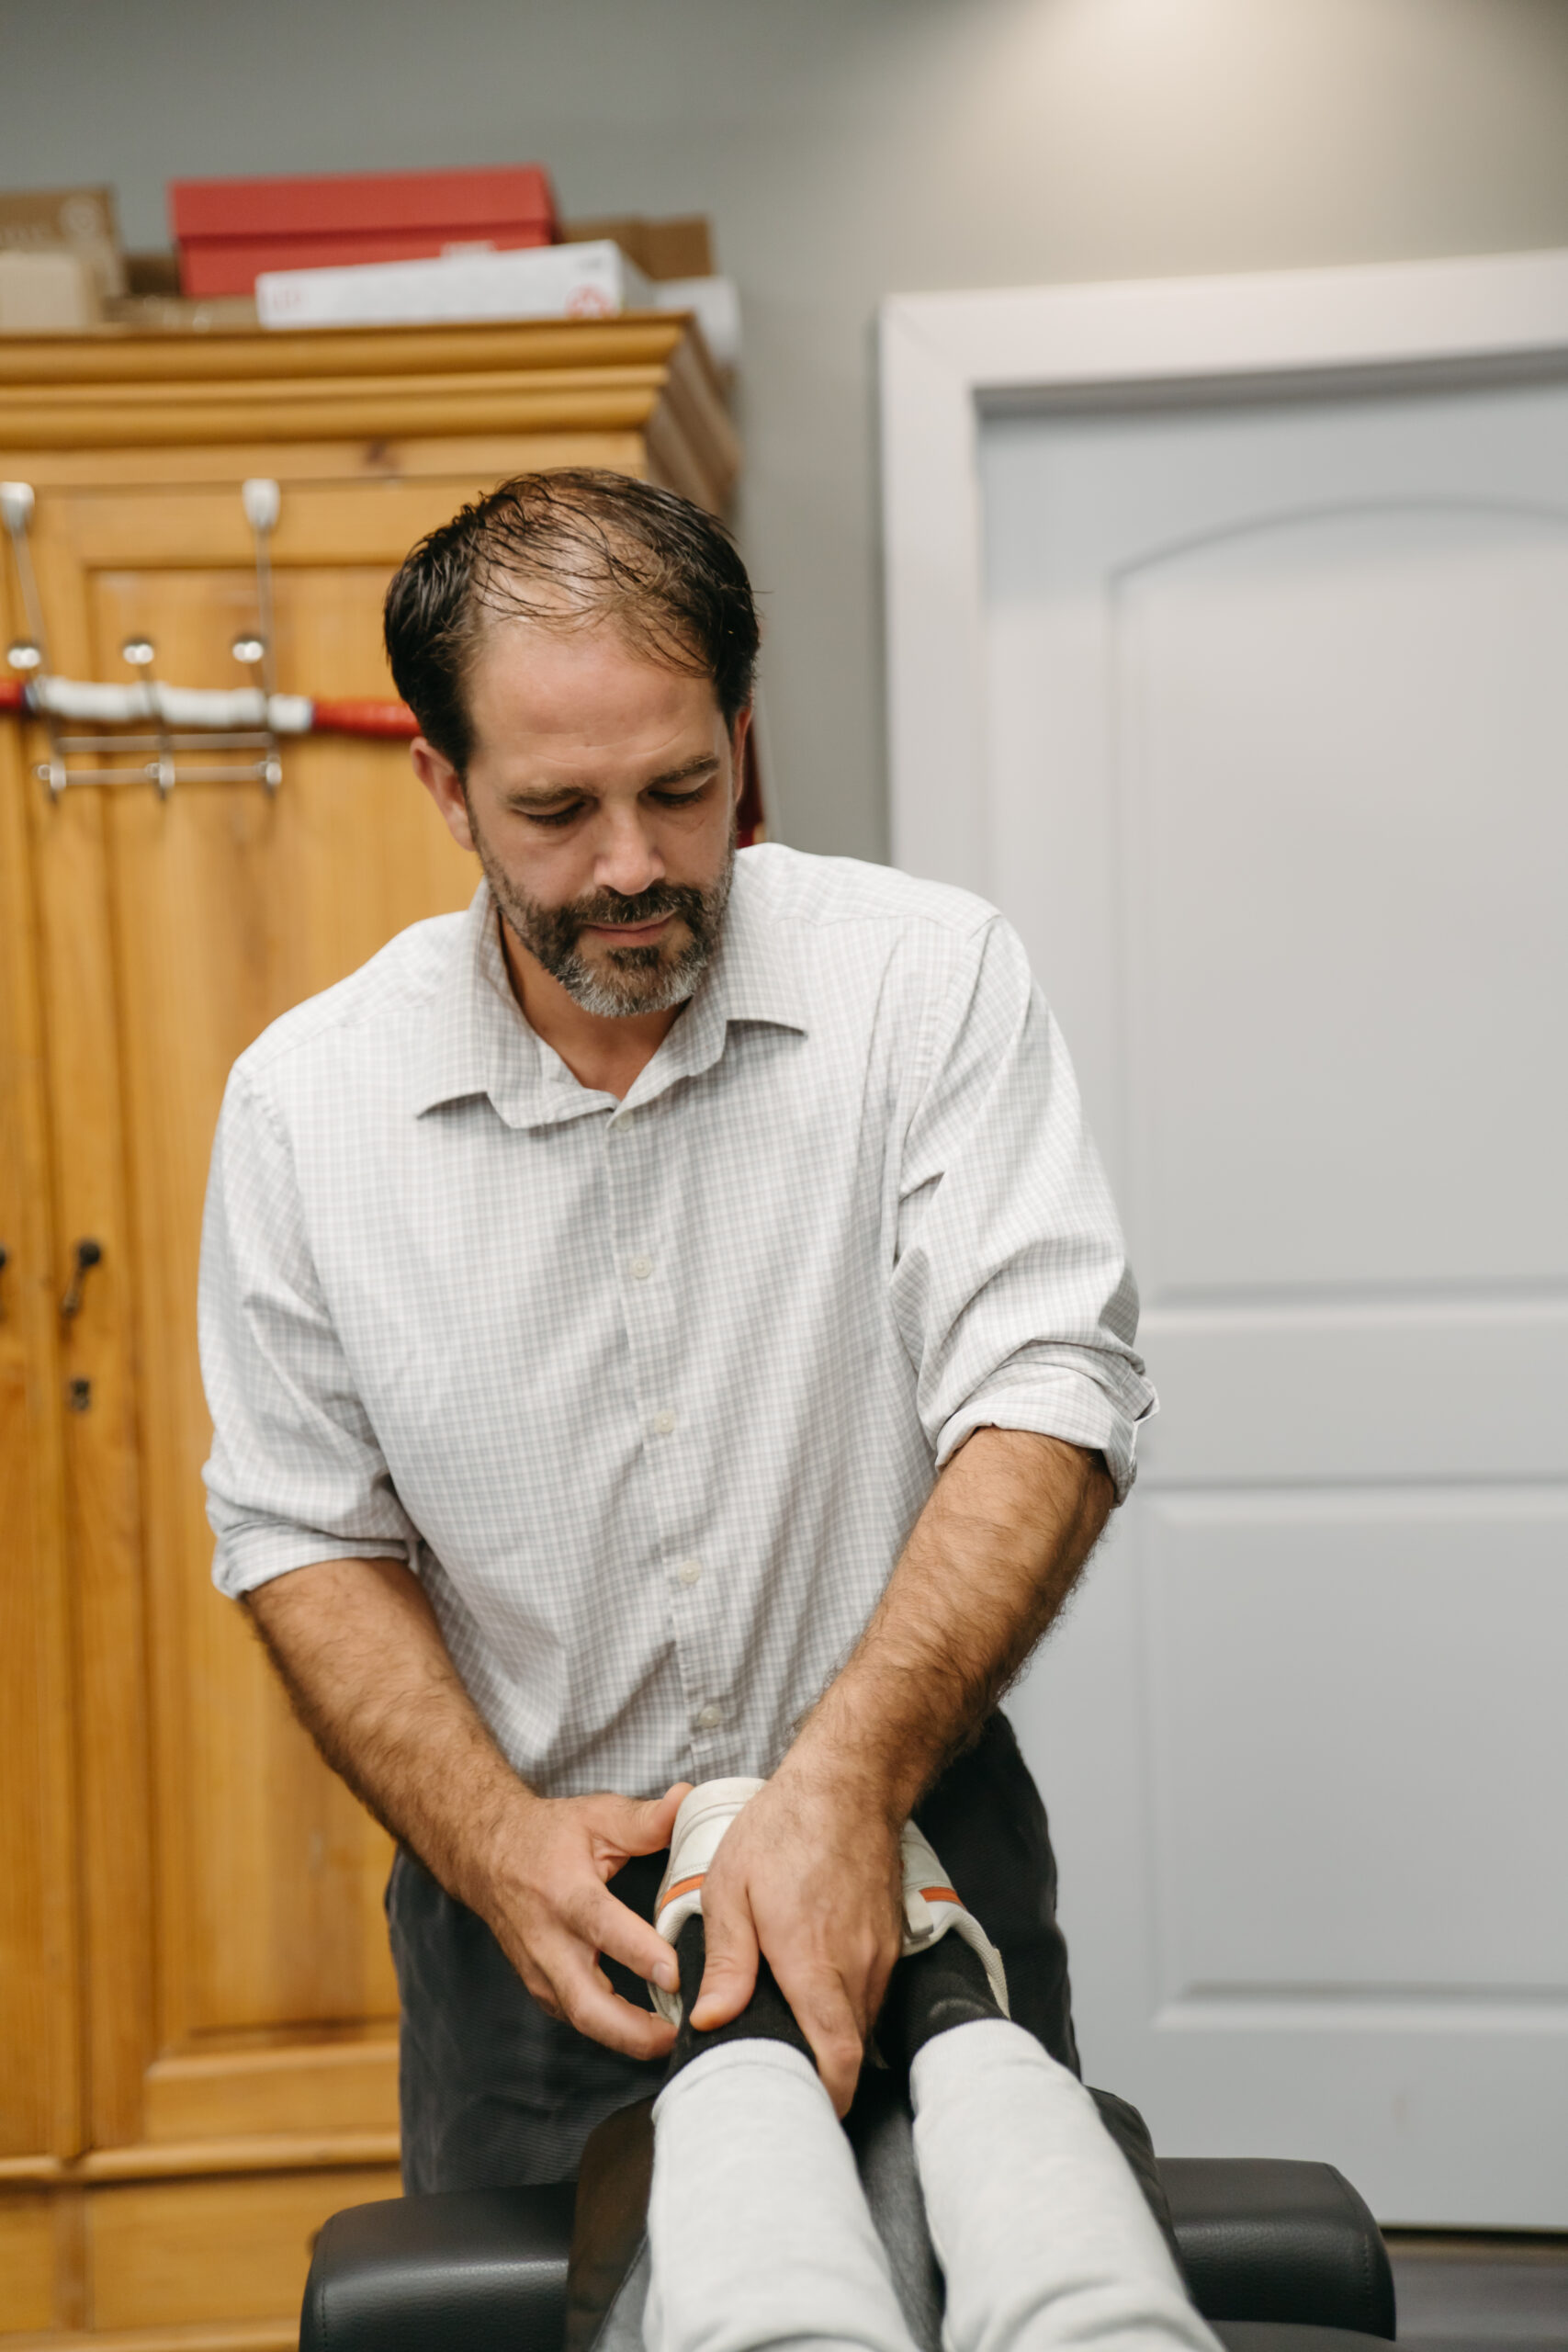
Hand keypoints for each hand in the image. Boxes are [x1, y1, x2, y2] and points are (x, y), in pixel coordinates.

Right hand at [479, 1783, 691, 2059]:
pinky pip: (578, 2019)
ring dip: (627, 2038)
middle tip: (678, 2035)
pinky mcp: (542, 1988)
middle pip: (586, 2003)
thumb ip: (645, 1818)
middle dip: (632, 2030)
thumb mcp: (595, 1816)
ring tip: (675, 2040)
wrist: (486, 1856)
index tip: (675, 1973)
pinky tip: (649, 2032)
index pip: (602, 1927)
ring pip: (582, 2020)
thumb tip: (688, 1799)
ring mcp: (541, 1971)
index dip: (639, 1953)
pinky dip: (613, 2032)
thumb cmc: (546, 1836)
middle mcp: (548, 1941)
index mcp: (565, 1892)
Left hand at [691, 1767, 902, 2113]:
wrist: (849, 1783)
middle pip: (850, 2048)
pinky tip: (813, 1985)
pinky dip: (845, 2002)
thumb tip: (713, 2021)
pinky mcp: (890, 1937)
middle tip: (778, 2076)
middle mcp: (857, 1966)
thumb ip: (727, 1961)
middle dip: (821, 2071)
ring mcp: (881, 1953)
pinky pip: (870, 1989)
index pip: (838, 2058)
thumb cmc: (783, 1829)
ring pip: (861, 2019)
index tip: (802, 2114)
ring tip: (791, 2031)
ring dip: (833, 2035)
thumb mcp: (731, 1888)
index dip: (827, 2099)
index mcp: (815, 1963)